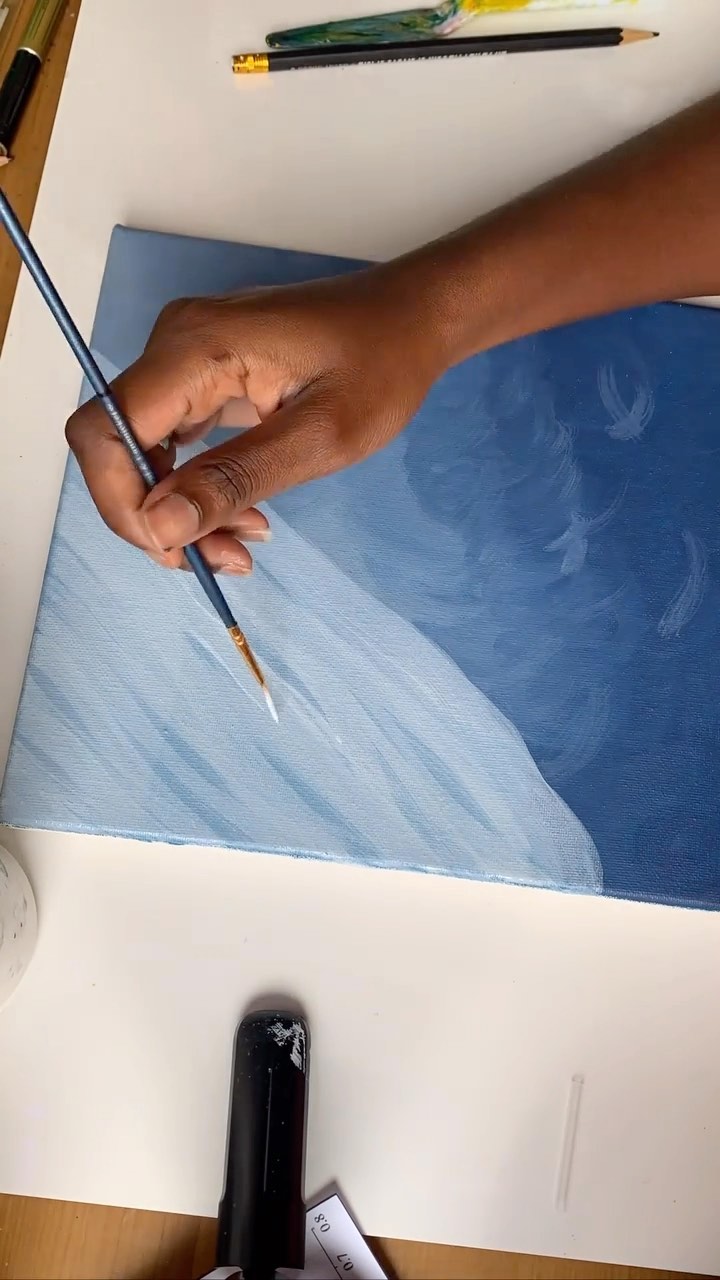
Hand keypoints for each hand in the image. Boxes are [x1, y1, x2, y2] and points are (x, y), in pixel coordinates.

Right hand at [65, 267, 444, 573]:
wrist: (410, 319)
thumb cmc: (381, 365)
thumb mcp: (320, 437)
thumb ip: (235, 479)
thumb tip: (159, 527)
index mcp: (196, 347)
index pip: (105, 431)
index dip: (122, 502)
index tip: (178, 549)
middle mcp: (174, 344)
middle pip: (116, 447)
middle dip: (157, 516)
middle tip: (225, 558)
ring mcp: (184, 357)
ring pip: (142, 451)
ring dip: (179, 509)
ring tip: (244, 542)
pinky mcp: (200, 375)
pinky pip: (170, 441)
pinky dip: (195, 487)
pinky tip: (240, 511)